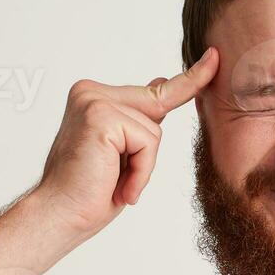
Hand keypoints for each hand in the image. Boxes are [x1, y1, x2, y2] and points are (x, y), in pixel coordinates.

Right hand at [35, 47, 218, 235]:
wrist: (59, 216)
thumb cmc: (89, 192)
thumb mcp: (124, 150)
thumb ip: (140, 118)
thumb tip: (162, 81)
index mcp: (95, 97)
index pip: (153, 89)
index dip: (190, 79)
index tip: (214, 57)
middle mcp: (91, 92)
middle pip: (157, 110)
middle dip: (149, 150)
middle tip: (118, 179)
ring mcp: (94, 101)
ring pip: (154, 131)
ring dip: (143, 167)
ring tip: (114, 184)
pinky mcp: (101, 116)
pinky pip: (148, 143)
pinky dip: (141, 171)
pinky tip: (118, 186)